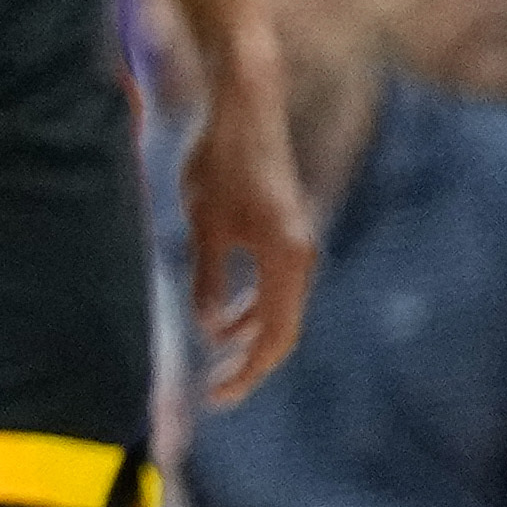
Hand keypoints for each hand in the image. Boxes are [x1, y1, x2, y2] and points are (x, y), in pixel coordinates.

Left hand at [178, 78, 320, 407]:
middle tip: (216, 390)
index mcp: (286, 259)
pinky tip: (225, 317)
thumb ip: (209, 278)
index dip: (248, 371)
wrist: (247, 110)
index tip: (218, 396)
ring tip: (214, 359)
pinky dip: (252, 307)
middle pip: (283, 328)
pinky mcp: (287, 232)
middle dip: (250, 362)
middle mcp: (301, 257)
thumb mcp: (204, 224)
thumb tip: (211, 331)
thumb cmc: (221, 161)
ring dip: (249, 335)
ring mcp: (297, 244)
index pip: (275, 335)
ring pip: (280, 308)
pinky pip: (275, 285)